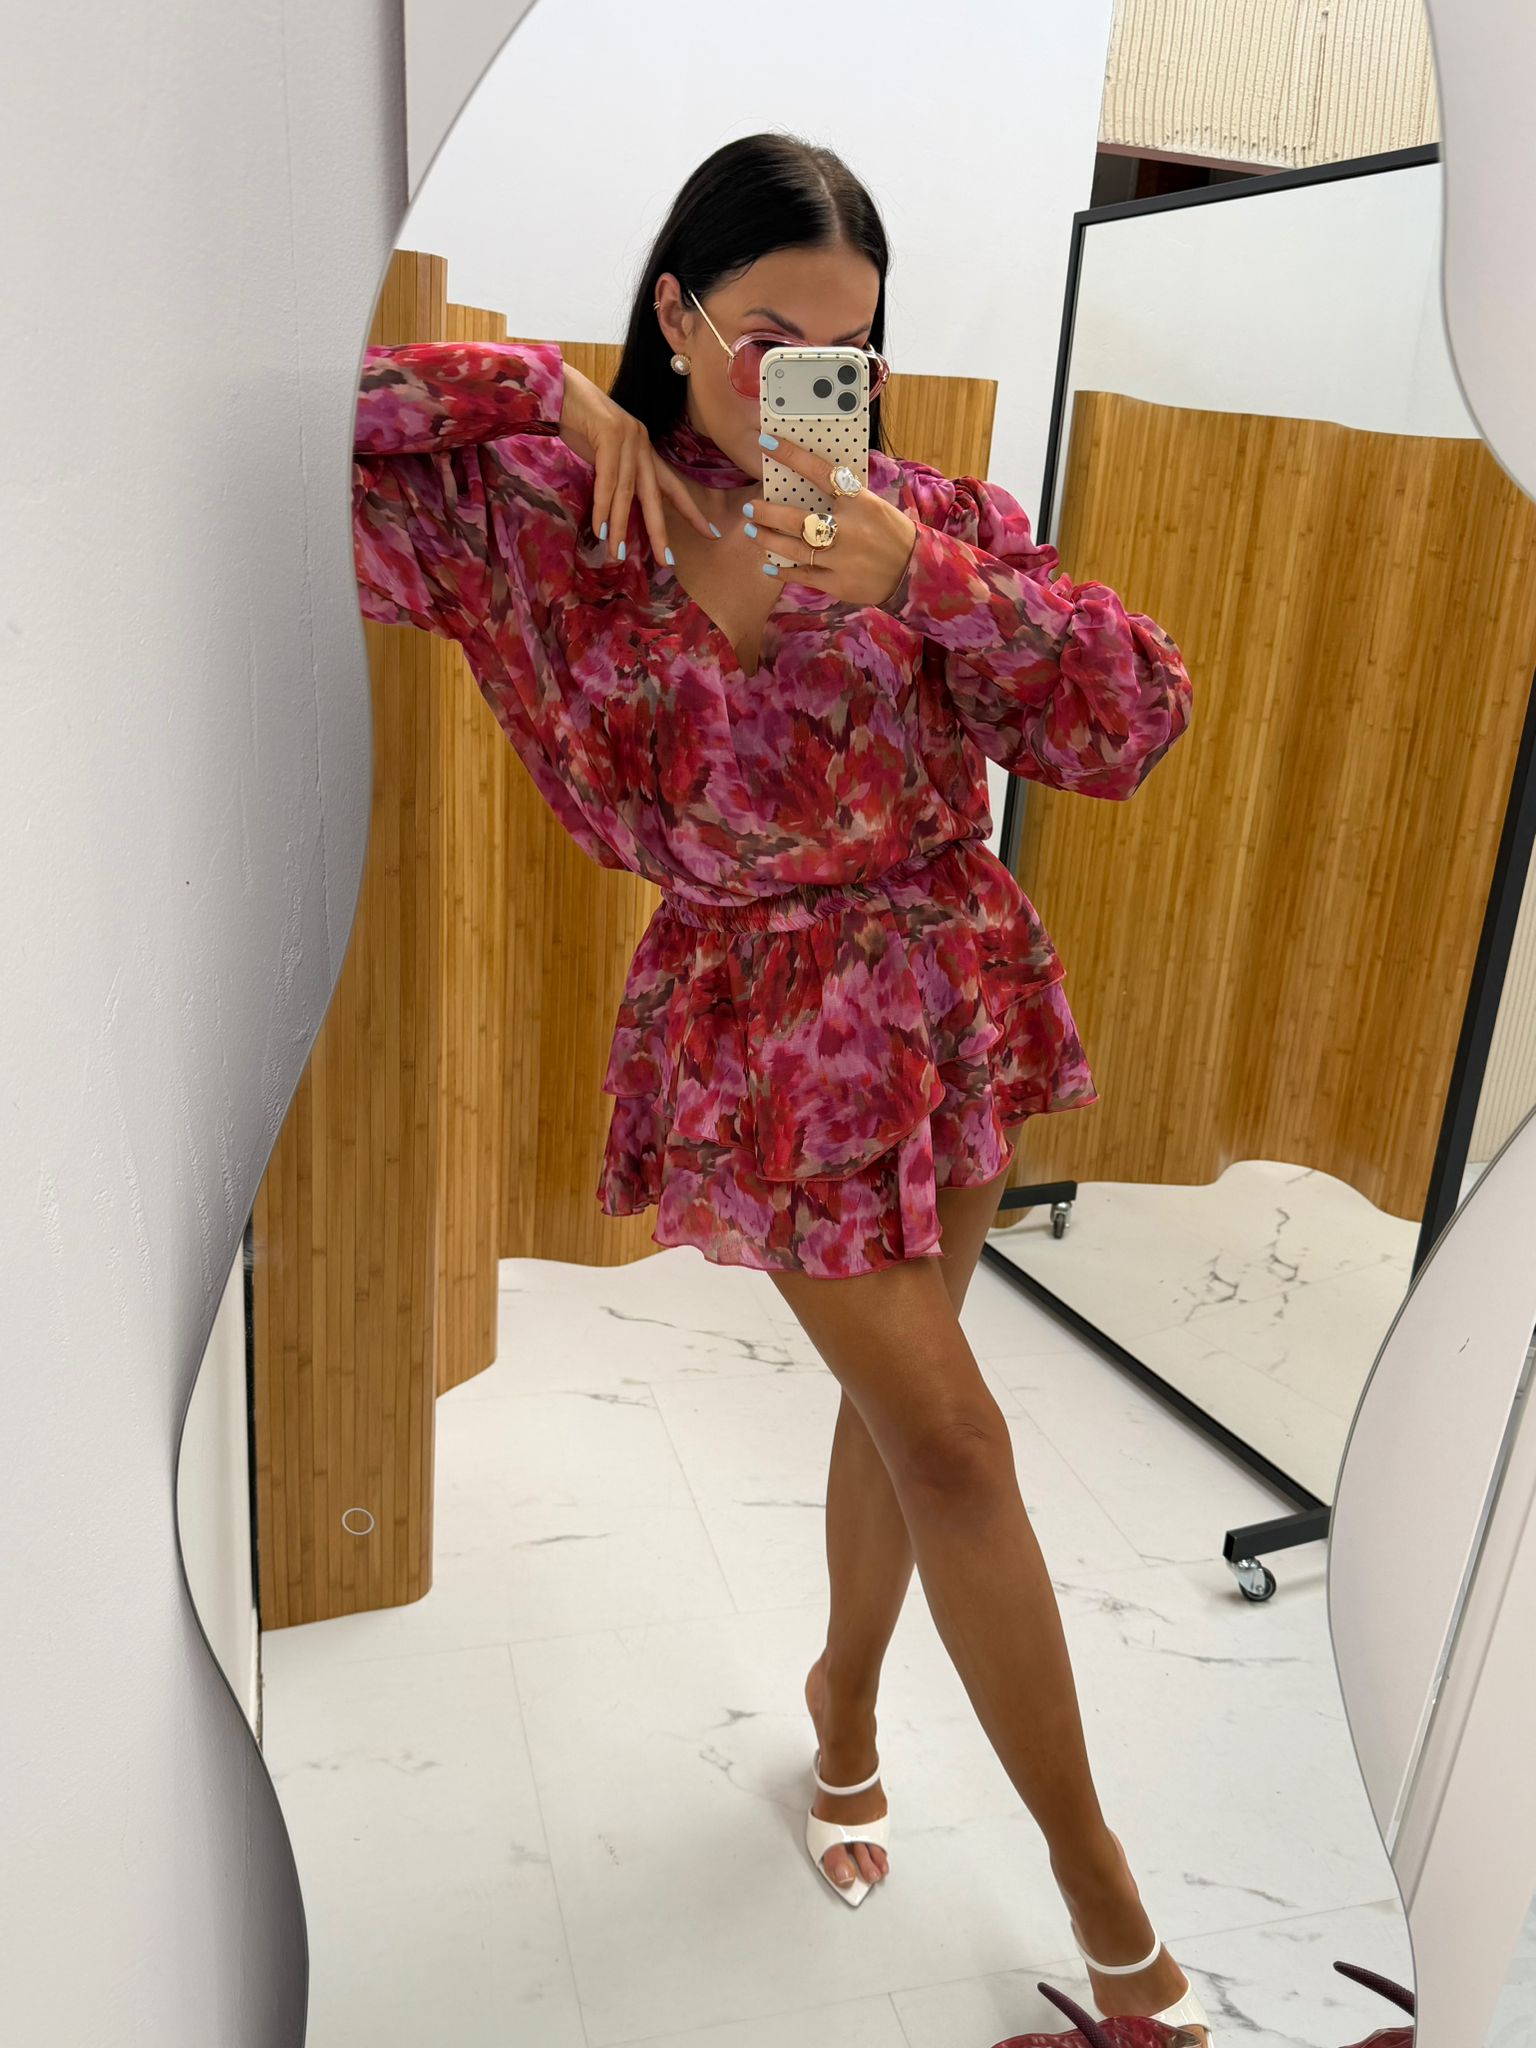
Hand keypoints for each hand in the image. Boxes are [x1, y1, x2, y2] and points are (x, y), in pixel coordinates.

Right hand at [558, 364, 717, 562]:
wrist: (558, 390)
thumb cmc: (577, 423)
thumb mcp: (602, 453)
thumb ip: (615, 476)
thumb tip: (617, 509)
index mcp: (645, 450)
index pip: (672, 486)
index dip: (691, 511)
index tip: (711, 533)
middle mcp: (642, 444)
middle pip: (656, 496)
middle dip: (661, 531)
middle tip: (667, 561)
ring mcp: (629, 438)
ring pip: (627, 493)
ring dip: (620, 526)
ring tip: (617, 554)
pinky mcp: (610, 435)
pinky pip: (607, 481)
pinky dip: (602, 507)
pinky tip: (600, 529)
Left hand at [738, 434, 917, 606]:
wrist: (913, 570)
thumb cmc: (891, 532)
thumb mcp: (873, 504)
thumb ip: (844, 496)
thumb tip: (809, 479)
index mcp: (859, 502)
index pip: (819, 472)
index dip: (791, 456)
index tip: (767, 443)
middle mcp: (847, 529)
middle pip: (796, 519)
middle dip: (767, 513)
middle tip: (750, 508)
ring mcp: (841, 558)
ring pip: (794, 548)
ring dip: (768, 539)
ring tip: (752, 532)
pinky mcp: (837, 582)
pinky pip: (802, 576)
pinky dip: (783, 571)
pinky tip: (769, 566)